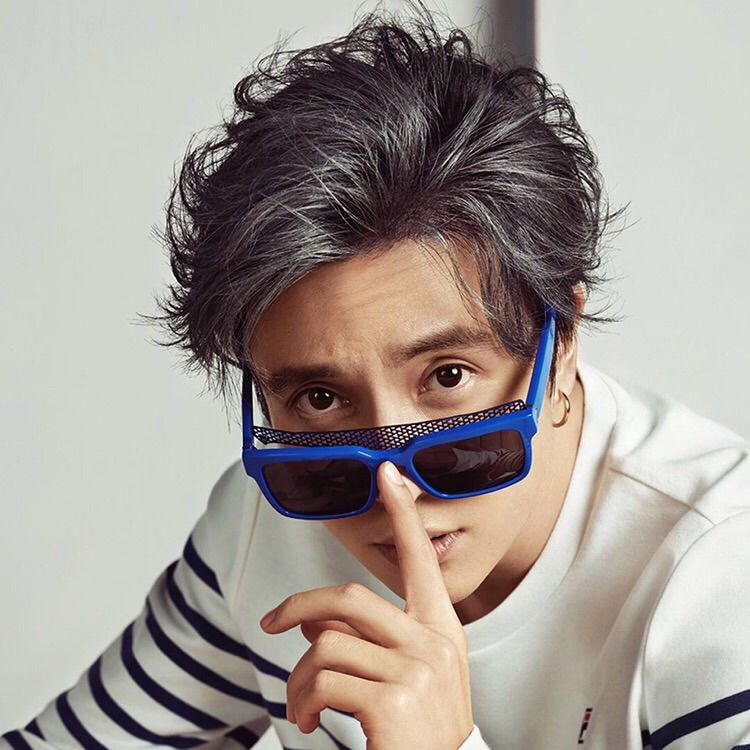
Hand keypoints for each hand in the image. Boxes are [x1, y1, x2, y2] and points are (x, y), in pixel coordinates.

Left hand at [259, 460, 473, 749]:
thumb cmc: (420, 733)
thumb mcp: (405, 678)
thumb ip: (367, 642)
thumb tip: (315, 624)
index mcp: (440, 629)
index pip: (420, 560)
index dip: (403, 514)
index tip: (389, 475)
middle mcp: (433, 642)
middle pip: (349, 599)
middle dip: (299, 607)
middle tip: (272, 623)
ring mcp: (417, 669)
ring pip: (326, 646)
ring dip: (299, 679)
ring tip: (303, 704)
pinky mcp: (394, 700)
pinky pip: (323, 682)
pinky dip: (304, 702)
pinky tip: (313, 720)